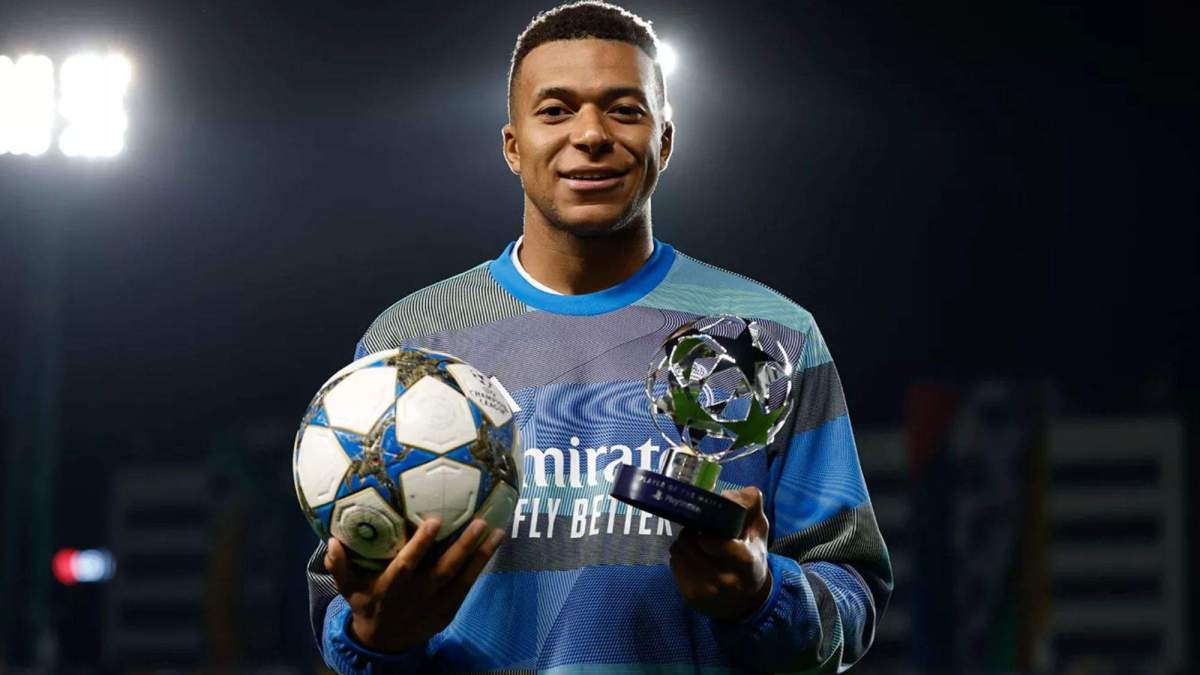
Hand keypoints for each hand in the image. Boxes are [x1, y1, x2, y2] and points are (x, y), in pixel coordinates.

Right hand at [324, 517, 506, 652]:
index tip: (434, 521)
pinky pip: (467, 588)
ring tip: (497, 531)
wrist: (384, 643)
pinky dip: (480, 567)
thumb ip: (339, 565)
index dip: (420, 545)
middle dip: (463, 546)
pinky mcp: (448, 611)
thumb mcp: (348, 588)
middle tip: (480, 522)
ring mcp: (435, 606)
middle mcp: (415, 597)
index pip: (406, 565)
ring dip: (480, 555)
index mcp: (390, 589)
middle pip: (443, 570)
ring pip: (462, 579)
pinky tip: (493, 546)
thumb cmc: (366, 603)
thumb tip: (330, 541)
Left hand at [668, 486, 771, 621]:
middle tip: (701, 530)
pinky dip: (681, 555)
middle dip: (695, 531)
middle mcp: (726, 580)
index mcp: (747, 563)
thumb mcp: (758, 529)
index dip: (710, 536)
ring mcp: (706, 590)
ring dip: (686, 541)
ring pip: (680, 550)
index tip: (708, 530)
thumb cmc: (752, 556)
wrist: (746, 601)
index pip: (723, 546)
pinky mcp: (689, 595)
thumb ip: (749, 505)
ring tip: (697, 542)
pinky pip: (674, 562)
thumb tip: (724, 494)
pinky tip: (692, 557)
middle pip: (694, 543)